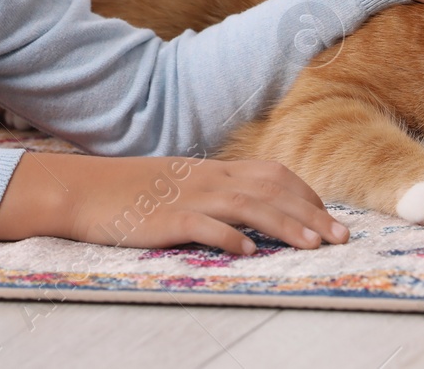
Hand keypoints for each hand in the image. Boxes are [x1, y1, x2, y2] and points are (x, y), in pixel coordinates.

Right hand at [0, 152, 347, 255]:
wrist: (83, 190)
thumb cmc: (130, 193)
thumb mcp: (179, 185)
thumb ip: (213, 193)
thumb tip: (248, 216)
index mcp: (211, 170)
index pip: (271, 174)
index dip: (304, 193)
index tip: (327, 216)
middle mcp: (206, 179)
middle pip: (270, 189)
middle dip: (310, 212)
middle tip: (340, 237)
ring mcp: (187, 196)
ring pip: (248, 206)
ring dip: (284, 225)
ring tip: (312, 245)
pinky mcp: (166, 218)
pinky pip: (203, 226)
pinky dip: (229, 238)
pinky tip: (249, 252)